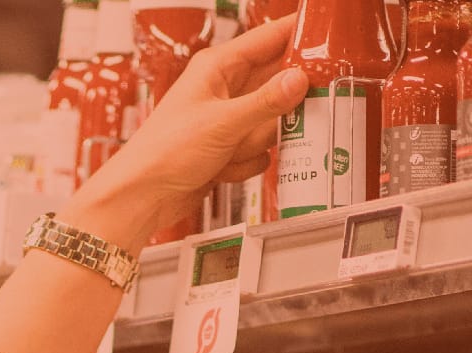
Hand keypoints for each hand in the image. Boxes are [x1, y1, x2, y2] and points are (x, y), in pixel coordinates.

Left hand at [62, 15, 307, 251]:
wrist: (142, 196)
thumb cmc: (165, 152)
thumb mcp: (223, 123)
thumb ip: (266, 102)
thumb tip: (301, 80)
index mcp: (218, 67)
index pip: (270, 37)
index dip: (301, 33)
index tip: (334, 34)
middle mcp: (224, 89)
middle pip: (279, 84)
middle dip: (282, 106)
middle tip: (297, 113)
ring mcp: (227, 120)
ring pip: (272, 123)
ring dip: (255, 143)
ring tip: (230, 151)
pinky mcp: (228, 148)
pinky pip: (259, 151)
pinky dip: (244, 163)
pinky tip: (222, 169)